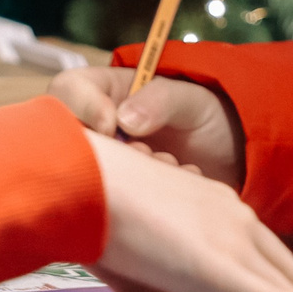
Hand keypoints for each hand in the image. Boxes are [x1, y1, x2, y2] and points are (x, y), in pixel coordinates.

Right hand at [49, 65, 245, 187]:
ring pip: (84, 173)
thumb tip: (124, 120)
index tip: (111, 126)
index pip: (68, 88)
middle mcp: (93, 127)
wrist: (227, 161)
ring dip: (124, 178)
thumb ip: (162, 100)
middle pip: (65, 135)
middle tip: (143, 155)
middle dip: (103, 152)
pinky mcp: (110, 196)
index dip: (81, 106)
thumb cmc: (208, 119)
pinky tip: (165, 191)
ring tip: (164, 169)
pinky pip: (103, 202)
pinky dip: (134, 202)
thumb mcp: (194, 100)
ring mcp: (101, 163)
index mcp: (105, 90)